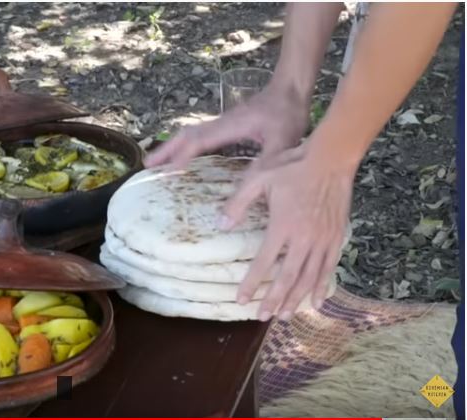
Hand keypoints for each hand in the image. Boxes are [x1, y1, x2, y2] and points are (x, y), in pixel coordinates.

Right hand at [145, 82, 309, 168]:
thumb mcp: (281, 144)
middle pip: (185, 135)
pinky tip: (186, 155)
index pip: (198, 142)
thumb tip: (246, 193)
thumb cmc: (288, 113)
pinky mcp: (227, 124)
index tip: (166, 173)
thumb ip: (264, 168)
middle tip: (146, 166)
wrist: (292, 87)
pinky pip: (199, 135)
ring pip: (190, 134)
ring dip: (172, 147)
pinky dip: (185, 145)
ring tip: (157, 162)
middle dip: (166, 150)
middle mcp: (220, 123)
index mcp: (229, 127)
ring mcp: (222, 122)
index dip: (181, 156)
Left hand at [220, 145, 355, 320]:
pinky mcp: (336, 238)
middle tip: (261, 317)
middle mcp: (304, 238)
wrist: (331, 159)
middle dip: (273, 300)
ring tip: (283, 315)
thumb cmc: (291, 167)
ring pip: (309, 277)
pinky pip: (329, 268)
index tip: (242, 300)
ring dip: (295, 299)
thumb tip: (220, 225)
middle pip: (287, 277)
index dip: (252, 283)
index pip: (263, 262)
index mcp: (282, 225)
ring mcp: (323, 239)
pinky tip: (315, 301)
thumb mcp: (259, 178)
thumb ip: (238, 202)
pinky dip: (321, 287)